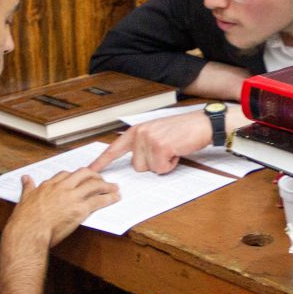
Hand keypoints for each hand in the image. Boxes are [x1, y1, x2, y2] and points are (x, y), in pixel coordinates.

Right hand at [7, 168, 118, 248]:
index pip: (66, 174)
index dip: (76, 176)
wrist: (29, 233)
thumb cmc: (25, 220)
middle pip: (84, 174)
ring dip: (107, 186)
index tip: (81, 178)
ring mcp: (72, 197)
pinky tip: (115, 198)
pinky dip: (109, 198)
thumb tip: (25, 178)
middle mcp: (62, 187)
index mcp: (49, 185)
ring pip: (94, 185)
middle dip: (95, 175)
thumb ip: (27, 187)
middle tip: (101, 179)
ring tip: (114, 188)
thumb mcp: (24, 199)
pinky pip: (98, 201)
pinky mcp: (80, 210)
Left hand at [89, 111, 212, 174]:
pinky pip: (161, 169)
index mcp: (136, 130)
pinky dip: (171, 165)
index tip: (90, 170)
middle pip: (137, 166)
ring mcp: (149, 140)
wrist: (202, 124)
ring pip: (149, 169)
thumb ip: (143, 144)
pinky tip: (177, 151)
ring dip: (163, 164)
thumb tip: (136, 163)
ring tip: (173, 149)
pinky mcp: (161, 147)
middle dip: (152, 163)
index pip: (114, 148)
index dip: (101, 161)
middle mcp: (140, 134)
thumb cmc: (182, 130)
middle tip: (166, 149)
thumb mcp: (157, 132)